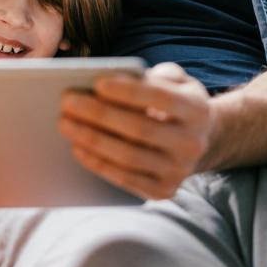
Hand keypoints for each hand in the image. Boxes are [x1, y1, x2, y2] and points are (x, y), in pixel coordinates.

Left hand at [59, 62, 212, 199]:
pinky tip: (77, 147)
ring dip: (92, 140)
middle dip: (99, 114)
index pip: (162, 98)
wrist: (201, 141)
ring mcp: (179, 171)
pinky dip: (98, 164)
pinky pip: (125, 178)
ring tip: (64, 123)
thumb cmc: (175, 102)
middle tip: (67, 101)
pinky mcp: (163, 191)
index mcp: (197, 110)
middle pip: (140, 129)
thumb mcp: (176, 81)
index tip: (97, 83)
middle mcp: (192, 143)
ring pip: (129, 157)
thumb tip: (118, 78)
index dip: (129, 91)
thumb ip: (155, 75)